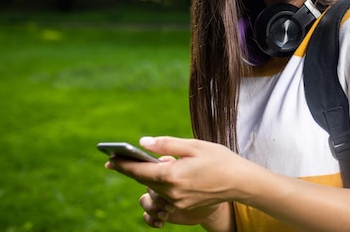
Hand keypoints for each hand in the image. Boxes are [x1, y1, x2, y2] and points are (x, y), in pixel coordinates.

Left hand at [106, 136, 247, 228]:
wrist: (240, 182)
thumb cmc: (219, 159)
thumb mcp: (194, 146)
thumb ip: (167, 144)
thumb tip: (143, 143)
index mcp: (172, 175)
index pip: (139, 170)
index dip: (122, 164)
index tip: (109, 159)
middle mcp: (172, 192)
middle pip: (144, 180)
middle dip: (132, 170)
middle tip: (118, 160)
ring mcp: (177, 202)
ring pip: (154, 189)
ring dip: (148, 177)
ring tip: (143, 165)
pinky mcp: (183, 207)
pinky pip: (165, 195)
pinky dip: (160, 185)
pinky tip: (163, 176)